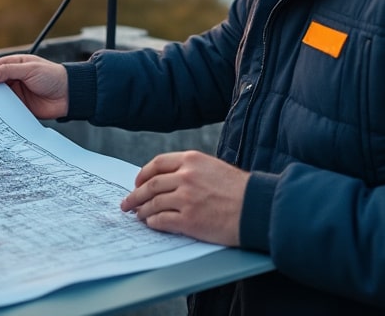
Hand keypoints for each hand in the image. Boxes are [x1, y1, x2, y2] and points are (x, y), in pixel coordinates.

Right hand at [0, 54, 68, 119]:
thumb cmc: (53, 76)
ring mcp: (17, 93)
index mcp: (16, 65)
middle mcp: (14, 79)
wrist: (70, 95)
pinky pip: (8, 109)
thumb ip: (8, 71)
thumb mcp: (29, 69)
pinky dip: (2, 112)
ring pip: (0, 97)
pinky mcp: (21, 107)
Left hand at [121, 150, 248, 246]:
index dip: (143, 175)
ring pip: (153, 203)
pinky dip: (153, 223)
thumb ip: (191, 170)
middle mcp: (185, 176)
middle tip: (127, 203)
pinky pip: (162, 220)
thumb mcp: (214, 167)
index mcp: (191, 160)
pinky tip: (152, 224)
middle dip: (135, 195)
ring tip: (138, 216)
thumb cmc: (240, 190)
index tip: (137, 183)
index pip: (157, 164)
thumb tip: (168, 180)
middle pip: (150, 185)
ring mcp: (186, 198)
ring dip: (142, 211)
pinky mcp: (188, 220)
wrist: (257, 208)